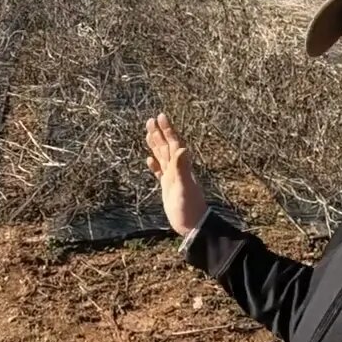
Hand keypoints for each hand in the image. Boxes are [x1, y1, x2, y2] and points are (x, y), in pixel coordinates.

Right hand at [145, 113, 206, 236]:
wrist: (193, 225)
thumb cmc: (189, 207)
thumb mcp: (184, 186)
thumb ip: (182, 168)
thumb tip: (181, 148)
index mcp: (180, 167)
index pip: (173, 144)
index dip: (167, 130)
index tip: (160, 116)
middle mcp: (177, 170)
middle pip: (166, 147)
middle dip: (159, 133)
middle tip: (150, 119)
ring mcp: (172, 178)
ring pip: (162, 157)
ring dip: (156, 145)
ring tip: (149, 134)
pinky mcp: (168, 188)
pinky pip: (160, 173)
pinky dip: (154, 165)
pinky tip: (149, 160)